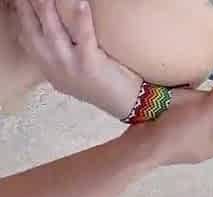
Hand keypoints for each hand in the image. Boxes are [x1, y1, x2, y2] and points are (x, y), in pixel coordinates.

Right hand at [15, 0, 141, 118]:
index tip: (20, 0)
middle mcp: (54, 68)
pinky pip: (83, 36)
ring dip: (47, 7)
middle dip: (27, 8)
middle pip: (33, 31)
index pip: (26, 38)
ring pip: (52, 30)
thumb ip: (61, 57)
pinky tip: (81, 2)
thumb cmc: (106, 86)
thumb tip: (55, 30)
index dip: (22, 16)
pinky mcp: (89, 64)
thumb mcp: (74, 75)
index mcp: (48, 69)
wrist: (128, 105)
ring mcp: (70, 66)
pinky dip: (81, 18)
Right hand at [126, 85, 212, 165]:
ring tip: (194, 102)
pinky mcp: (166, 143)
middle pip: (212, 137)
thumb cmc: (181, 132)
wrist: (145, 144)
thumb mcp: (206, 110)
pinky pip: (176, 130)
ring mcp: (182, 149)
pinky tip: (175, 106)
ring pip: (194, 133)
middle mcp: (200, 152)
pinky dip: (177, 120)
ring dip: (194, 120)